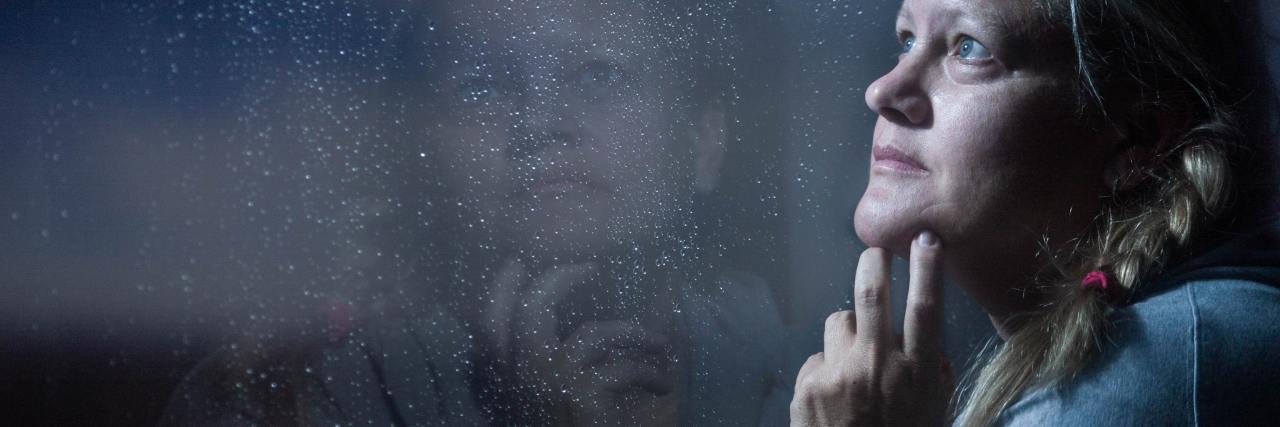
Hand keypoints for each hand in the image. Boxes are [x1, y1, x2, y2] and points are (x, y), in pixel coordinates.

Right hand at [484, 260, 682, 425]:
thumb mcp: (566, 399)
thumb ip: (569, 363)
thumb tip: (592, 322)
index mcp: (511, 379)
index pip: (489, 324)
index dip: (500, 290)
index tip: (517, 265)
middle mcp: (522, 377)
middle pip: (530, 310)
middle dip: (559, 280)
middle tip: (588, 268)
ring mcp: (550, 382)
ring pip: (593, 334)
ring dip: (635, 335)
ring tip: (660, 347)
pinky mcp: (581, 394)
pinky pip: (623, 366)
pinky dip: (649, 372)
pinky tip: (662, 386)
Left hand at [791, 231, 953, 426]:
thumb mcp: (935, 412)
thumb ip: (932, 372)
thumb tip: (925, 340)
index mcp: (917, 373)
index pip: (926, 307)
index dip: (928, 268)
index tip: (927, 238)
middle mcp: (879, 366)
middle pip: (872, 292)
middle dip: (873, 262)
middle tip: (875, 252)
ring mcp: (840, 374)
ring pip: (838, 321)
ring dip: (846, 334)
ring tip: (852, 364)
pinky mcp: (809, 385)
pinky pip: (818, 359)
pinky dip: (826, 373)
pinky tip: (832, 401)